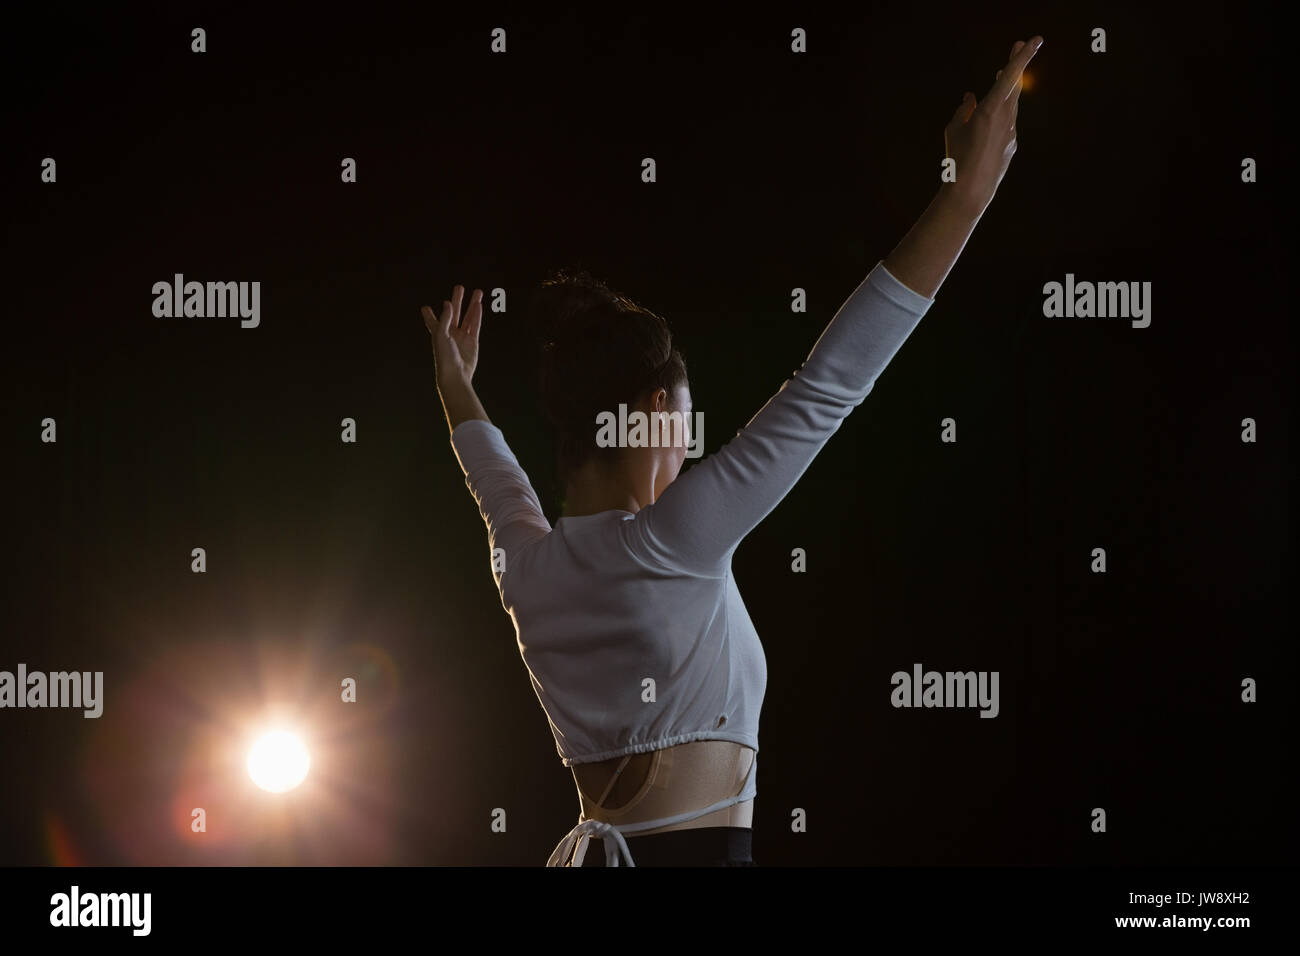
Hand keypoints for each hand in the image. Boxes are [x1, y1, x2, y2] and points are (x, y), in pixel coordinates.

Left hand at [422, 285, 481, 382]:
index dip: (428, 314)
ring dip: (472, 305)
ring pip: (467, 316)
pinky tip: (479, 305)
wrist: (456, 374)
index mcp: (438, 333)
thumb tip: (448, 303)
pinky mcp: (473, 341)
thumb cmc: (444, 356)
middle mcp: (450, 333)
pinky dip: (477, 315)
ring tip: (478, 292)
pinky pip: (475, 325)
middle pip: (453, 312)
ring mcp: (462, 337)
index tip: (424, 308)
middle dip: (456, 300)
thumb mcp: (441, 335)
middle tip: (459, 287)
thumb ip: (445, 319)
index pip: (432, 320)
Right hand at [943, 36, 1042, 215]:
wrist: (972, 189)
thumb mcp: (953, 130)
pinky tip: (987, 123)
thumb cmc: (957, 157)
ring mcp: (1011, 131)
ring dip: (1006, 90)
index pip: (1009, 76)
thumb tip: (970, 97)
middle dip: (1017, 64)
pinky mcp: (1011, 144)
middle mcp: (1005, 117)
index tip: (1033, 41)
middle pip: (1015, 85)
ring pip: (1010, 105)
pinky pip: (1005, 125)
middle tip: (1018, 46)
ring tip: (1002, 74)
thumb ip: (963, 110)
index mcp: (989, 109)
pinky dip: (998, 118)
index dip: (1022, 57)